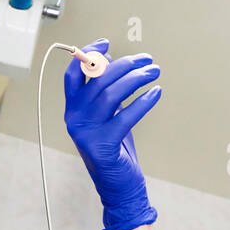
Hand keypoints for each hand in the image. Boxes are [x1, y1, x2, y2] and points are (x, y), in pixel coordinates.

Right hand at [63, 38, 162, 229]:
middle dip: (124, 65)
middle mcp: (74, 119)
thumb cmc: (115, 147)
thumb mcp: (107, 115)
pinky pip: (125, 117)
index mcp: (72, 109)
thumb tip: (110, 59)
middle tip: (146, 60)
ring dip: (136, 79)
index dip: (86, 55)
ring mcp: (86, 133)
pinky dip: (143, 102)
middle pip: (96, 80)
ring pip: (110, 95)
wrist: (118, 187)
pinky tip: (156, 93)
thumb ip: (104, 90)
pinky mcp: (103, 146)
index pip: (73, 74)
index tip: (106, 43)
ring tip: (154, 72)